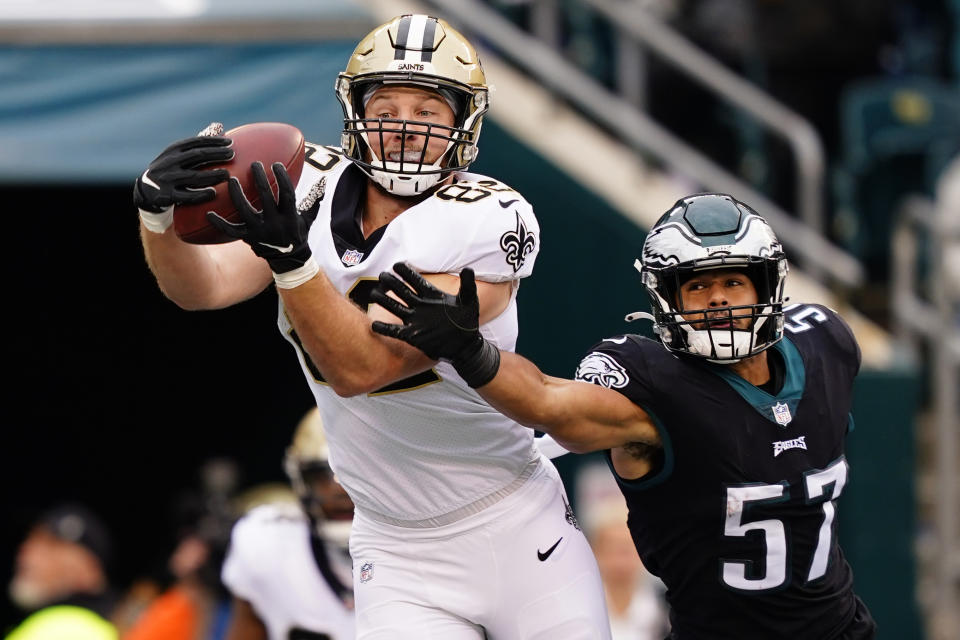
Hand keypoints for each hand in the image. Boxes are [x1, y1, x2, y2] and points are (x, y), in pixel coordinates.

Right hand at [134, 122, 233, 232]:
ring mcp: (168, 179)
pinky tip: (214, 192)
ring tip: (227, 174)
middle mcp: (169, 162)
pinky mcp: (167, 195)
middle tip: (232, 154)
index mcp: (173, 150)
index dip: (213, 141)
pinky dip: (200, 194)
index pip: (195, 142)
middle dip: (216, 154)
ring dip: (212, 175)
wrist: (146, 190)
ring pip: (194, 176)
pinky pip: (187, 196)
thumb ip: (198, 144)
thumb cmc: (171, 169)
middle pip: (197, 156)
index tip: (230, 142)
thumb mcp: (178, 155)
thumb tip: (219, 126)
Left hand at [206, 161, 324, 276]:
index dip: (282, 177)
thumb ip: (314, 200)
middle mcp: (274, 224)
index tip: (276, 164)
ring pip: (245, 210)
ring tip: (231, 179)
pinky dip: (218, 223)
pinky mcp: (247, 238)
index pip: (287, 193)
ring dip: (237, 193)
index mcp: (290, 217)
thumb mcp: (309, 219)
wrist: (289, 260)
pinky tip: (208, 213)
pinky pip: (230, 230)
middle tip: (254, 164)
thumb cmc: (298, 235)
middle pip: (265, 197)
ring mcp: (259, 231)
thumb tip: (324, 182)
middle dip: (260, 178)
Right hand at [370, 262, 500, 387]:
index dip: (406, 272)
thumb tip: (468, 269)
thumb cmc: (467, 321)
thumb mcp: (469, 301)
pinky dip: (384, 329)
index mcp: (431, 295)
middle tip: (382, 276)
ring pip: (395, 307)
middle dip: (391, 283)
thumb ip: (468, 285)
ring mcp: (415, 320)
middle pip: (402, 291)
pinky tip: (373, 325)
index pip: (416, 280)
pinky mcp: (412, 336)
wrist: (465, 345)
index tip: (397, 265)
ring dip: (384, 301)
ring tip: (373, 294)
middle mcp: (420, 306)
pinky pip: (394, 331)